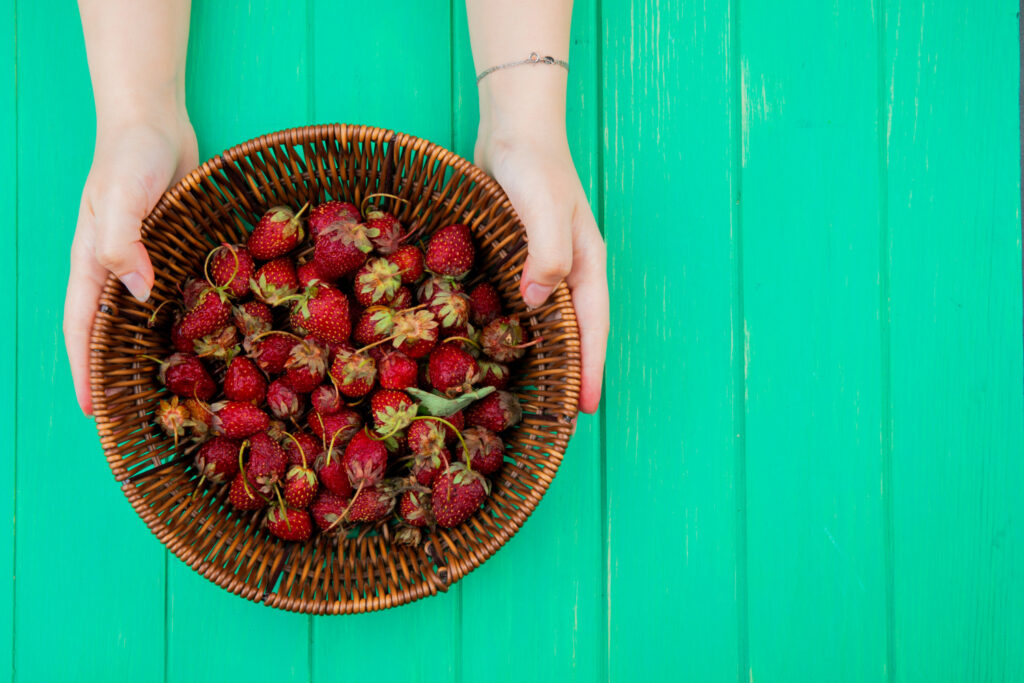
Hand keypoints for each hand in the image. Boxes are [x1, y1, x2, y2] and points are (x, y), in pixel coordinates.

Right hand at [64, 112, 197, 414]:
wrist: (153, 120)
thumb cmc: (129, 154)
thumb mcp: (120, 196)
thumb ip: (122, 242)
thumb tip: (136, 294)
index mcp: (91, 263)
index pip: (80, 328)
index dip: (84, 370)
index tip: (91, 412)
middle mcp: (115, 269)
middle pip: (112, 332)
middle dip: (119, 372)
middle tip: (139, 417)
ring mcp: (146, 260)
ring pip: (146, 318)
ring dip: (155, 351)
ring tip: (177, 391)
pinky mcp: (173, 250)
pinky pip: (177, 293)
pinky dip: (186, 318)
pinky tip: (209, 340)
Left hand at [475, 128, 607, 413]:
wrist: (515, 128)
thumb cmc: (534, 166)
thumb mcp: (543, 208)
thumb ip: (546, 254)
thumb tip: (538, 304)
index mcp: (586, 266)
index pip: (592, 329)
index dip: (589, 370)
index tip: (585, 411)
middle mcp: (569, 272)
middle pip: (575, 334)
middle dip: (571, 374)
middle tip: (557, 418)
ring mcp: (543, 266)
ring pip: (548, 323)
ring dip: (544, 357)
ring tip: (530, 395)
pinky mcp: (517, 259)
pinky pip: (520, 305)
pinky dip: (517, 330)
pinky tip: (500, 348)